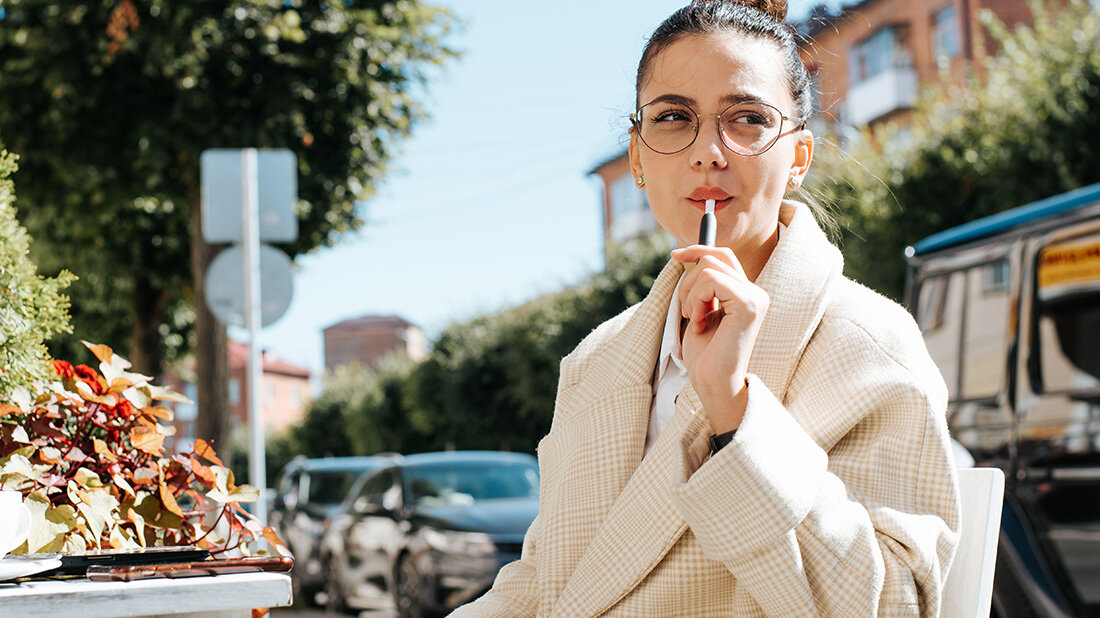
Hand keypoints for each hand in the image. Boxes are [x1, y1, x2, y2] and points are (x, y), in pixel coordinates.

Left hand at [671, 245, 768, 432]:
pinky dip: (696, 301)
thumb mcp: (700, 311)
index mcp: (746, 294)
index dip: (697, 250)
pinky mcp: (749, 304)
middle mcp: (756, 292)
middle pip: (716, 255)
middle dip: (689, 277)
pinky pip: (711, 280)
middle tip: (686, 310)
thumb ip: (701, 286)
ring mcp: (755, 297)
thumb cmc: (705, 356)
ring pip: (709, 267)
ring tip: (694, 320)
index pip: (723, 255)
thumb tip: (689, 254)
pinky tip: (699, 324)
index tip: (674, 255)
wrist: (714, 384)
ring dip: (690, 294)